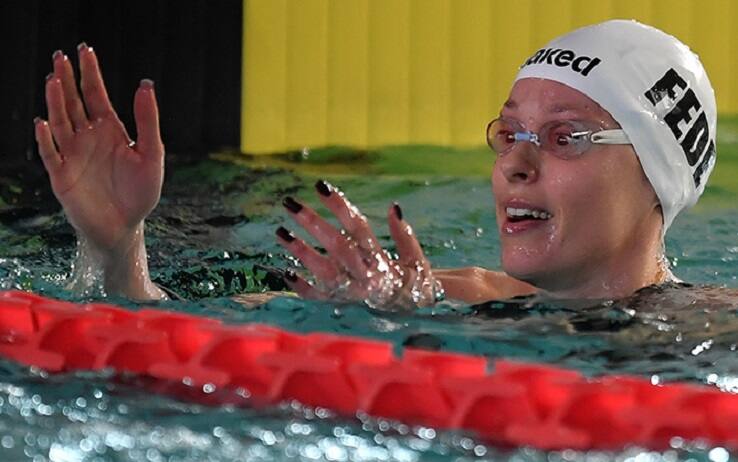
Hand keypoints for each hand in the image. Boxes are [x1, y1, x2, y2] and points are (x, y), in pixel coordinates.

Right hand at [34, 44, 163, 254]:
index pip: (96, 95)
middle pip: (73, 102)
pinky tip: (44, 123)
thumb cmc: (140, 193)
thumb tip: (145, 85)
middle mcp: (88, 138)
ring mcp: (72, 155)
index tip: (84, 49)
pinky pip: (50, 154)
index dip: (90, 73)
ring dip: (56, 102)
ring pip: (60, 122)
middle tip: (60, 56)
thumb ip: (148, 122)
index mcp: (110, 130)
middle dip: (67, 79)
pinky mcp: (61, 176)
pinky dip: (46, 139)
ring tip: (54, 80)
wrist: (124, 227)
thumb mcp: (151, 155)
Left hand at [275, 180, 443, 308]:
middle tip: (289, 203)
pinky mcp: (342, 304)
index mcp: (381, 259)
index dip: (340, 206)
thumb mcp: (416, 257)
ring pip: (324, 270)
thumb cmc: (412, 279)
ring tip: (280, 232)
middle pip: (337, 245)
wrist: (413, 313)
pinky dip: (302, 287)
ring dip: (301, 251)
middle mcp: (365, 275)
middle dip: (312, 222)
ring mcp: (351, 291)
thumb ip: (404, 234)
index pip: (359, 227)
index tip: (320, 186)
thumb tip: (394, 207)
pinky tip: (284, 272)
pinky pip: (319, 297)